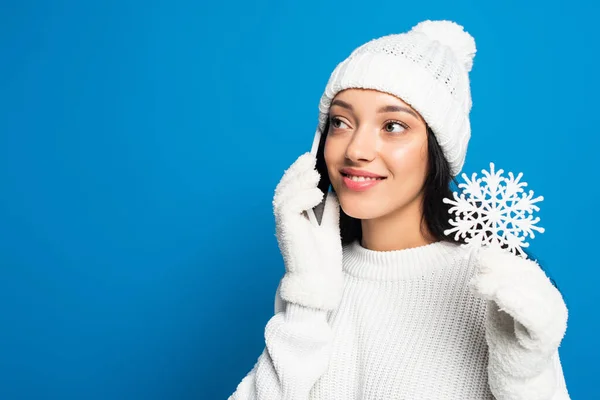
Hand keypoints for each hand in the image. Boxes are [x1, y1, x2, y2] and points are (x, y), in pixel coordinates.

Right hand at [273, 153, 343, 310]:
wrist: (319, 281)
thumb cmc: (322, 258)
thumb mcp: (329, 225)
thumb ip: (327, 207)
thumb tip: (331, 188)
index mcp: (292, 216)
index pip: (290, 187)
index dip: (297, 171)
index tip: (310, 158)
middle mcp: (284, 219)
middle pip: (283, 187)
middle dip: (296, 170)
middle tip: (310, 159)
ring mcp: (283, 224)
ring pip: (284, 193)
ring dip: (299, 180)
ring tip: (315, 175)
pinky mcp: (286, 230)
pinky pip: (288, 206)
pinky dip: (302, 196)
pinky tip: (316, 194)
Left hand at [470, 246, 567, 398]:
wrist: (513, 367)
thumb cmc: (506, 329)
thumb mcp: (497, 298)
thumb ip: (494, 277)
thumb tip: (483, 253)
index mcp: (540, 286)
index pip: (523, 265)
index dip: (501, 258)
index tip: (479, 257)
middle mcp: (550, 299)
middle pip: (528, 276)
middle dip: (497, 271)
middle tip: (474, 277)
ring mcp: (551, 319)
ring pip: (533, 294)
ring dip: (503, 284)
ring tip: (479, 286)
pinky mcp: (545, 339)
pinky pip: (536, 319)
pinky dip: (520, 304)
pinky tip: (502, 295)